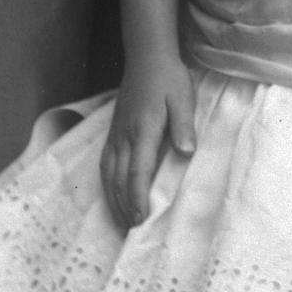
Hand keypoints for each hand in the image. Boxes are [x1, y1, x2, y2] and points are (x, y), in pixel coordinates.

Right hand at [101, 59, 199, 228]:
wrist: (146, 59)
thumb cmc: (168, 79)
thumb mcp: (183, 99)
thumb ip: (184, 126)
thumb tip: (187, 152)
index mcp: (143, 131)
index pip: (138, 171)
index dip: (138, 197)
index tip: (140, 219)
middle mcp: (125, 137)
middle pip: (120, 179)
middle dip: (125, 207)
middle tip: (132, 232)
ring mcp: (116, 135)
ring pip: (108, 174)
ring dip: (114, 200)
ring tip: (122, 222)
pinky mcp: (113, 133)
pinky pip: (104, 164)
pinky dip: (106, 185)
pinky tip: (111, 195)